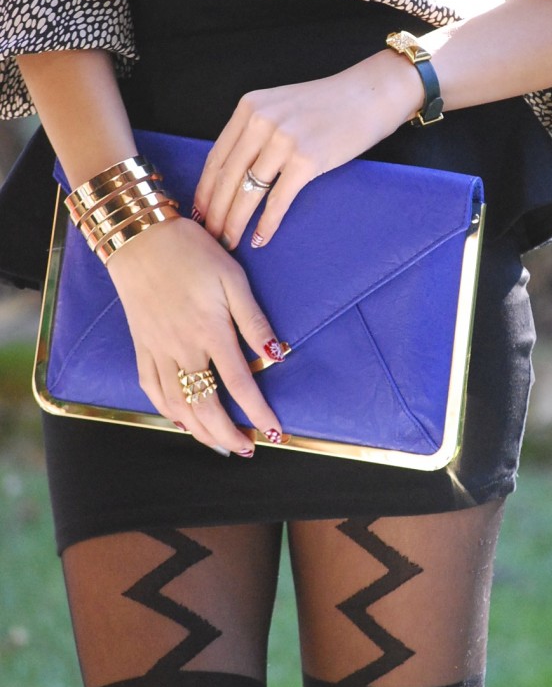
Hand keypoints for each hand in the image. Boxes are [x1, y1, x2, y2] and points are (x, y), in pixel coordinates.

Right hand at [107, 217, 283, 455]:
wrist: (140, 238)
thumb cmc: (192, 252)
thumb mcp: (233, 278)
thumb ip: (254, 320)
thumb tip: (277, 355)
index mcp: (210, 332)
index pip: (239, 385)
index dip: (258, 412)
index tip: (273, 431)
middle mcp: (182, 349)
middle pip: (205, 407)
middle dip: (228, 435)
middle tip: (248, 448)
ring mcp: (158, 351)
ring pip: (177, 407)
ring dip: (200, 432)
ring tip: (220, 444)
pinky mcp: (142, 348)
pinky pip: (152, 391)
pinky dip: (168, 413)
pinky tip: (182, 421)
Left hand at [193, 49, 422, 248]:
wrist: (369, 95)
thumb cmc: (328, 106)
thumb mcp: (280, 107)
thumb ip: (255, 131)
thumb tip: (234, 173)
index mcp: (249, 108)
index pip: (217, 158)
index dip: (204, 191)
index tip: (199, 214)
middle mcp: (261, 121)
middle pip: (227, 178)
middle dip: (215, 213)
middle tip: (209, 238)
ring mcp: (284, 140)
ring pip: (248, 192)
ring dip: (235, 223)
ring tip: (229, 242)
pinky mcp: (308, 160)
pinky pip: (278, 200)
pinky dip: (267, 223)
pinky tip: (260, 238)